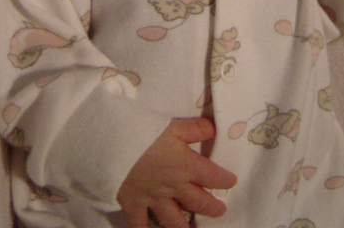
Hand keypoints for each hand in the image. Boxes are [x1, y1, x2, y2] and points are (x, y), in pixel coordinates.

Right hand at [117, 117, 236, 227]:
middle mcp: (174, 187)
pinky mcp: (133, 205)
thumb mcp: (173, 125)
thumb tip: (214, 129)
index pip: (212, 176)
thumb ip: (195, 128)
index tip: (231, 181)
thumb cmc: (144, 132)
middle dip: (212, 207)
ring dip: (185, 226)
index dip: (224, 179)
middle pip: (198, 202)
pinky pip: (140, 225)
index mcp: (186, 165)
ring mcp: (153, 199)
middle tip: (220, 211)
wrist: (112, 145)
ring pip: (174, 220)